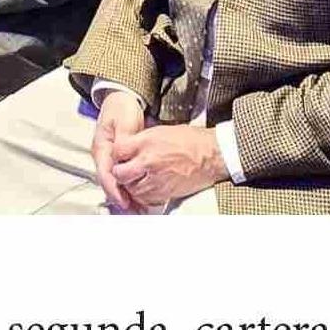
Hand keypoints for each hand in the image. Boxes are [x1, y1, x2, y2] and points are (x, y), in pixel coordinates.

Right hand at [88, 92, 148, 208]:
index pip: (105, 174)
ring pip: (115, 183)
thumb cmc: (122, 109)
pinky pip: (121, 177)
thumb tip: (122, 157)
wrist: (121, 99)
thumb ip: (123, 141)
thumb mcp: (124, 122)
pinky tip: (138, 197)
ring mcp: (109, 159)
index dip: (114, 190)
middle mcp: (102, 156)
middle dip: (120, 199)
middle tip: (134, 212)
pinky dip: (129, 188)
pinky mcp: (117, 160)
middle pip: (109, 183)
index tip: (124, 202)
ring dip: (125, 196)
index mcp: (101, 148)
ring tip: (138, 210)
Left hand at [104, 119, 227, 212]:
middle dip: (120, 173)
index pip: (118, 150)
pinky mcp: (164, 192)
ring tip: (139, 179)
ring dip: (131, 185)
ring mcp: (156, 178)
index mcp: (147, 141)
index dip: (118, 154)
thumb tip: (127, 148)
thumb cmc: (191, 141)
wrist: (212, 155)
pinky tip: (148, 187)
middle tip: (125, 170)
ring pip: (130, 189)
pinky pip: (145, 199)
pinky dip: (143, 195)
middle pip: (119, 173)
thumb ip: (141, 140)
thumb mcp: (161, 131)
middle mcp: (149, 160)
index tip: (121, 155)